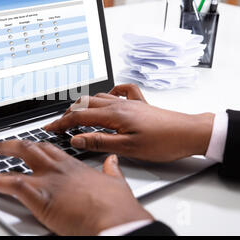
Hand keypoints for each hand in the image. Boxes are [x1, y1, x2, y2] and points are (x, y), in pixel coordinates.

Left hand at [0, 140, 152, 235]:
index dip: (37, 145)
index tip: (30, 143)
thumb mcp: (115, 183)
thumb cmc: (116, 206)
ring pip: (17, 159)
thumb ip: (111, 170)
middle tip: (0, 145)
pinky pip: (9, 183)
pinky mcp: (39, 196)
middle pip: (31, 147)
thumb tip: (112, 161)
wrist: (115, 219)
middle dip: (13, 144)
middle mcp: (58, 169)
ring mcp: (47, 180)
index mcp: (74, 166)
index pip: (50, 149)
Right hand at [44, 84, 214, 161]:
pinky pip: (121, 90)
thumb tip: (77, 139)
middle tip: (59, 124)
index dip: (61, 123)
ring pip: (99, 97)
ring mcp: (130, 102)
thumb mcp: (128, 148)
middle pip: (85, 104)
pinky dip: (110, 92)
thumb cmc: (163, 142)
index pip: (79, 117)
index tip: (50, 128)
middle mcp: (120, 105)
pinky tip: (109, 97)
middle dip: (68, 114)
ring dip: (84, 104)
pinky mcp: (139, 104)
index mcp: (115, 115)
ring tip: (76, 113)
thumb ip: (100, 142)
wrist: (189, 132)